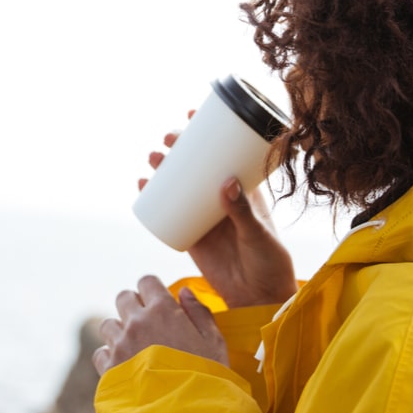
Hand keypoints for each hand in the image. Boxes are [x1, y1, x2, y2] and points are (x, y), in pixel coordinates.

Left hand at [93, 275, 228, 375]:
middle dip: (133, 306)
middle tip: (147, 324)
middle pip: (123, 297)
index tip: (159, 302)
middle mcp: (137, 322)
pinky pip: (100, 352)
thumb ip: (199, 312)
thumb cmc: (206, 376)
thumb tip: (184, 292)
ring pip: (108, 324)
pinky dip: (109, 356)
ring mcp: (120, 345)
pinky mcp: (109, 368)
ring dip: (119, 331)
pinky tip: (125, 366)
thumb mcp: (214, 342)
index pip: (146, 281)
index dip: (152, 290)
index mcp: (163, 310)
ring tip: (135, 348)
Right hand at [139, 114, 297, 308]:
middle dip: (181, 148)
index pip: (227, 153)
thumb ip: (243, 211)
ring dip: (165, 168)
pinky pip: (170, 212)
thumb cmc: (269, 262)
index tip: (194, 114)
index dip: (210, 133)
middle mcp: (223, 198)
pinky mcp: (192, 236)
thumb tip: (226, 182)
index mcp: (244, 189)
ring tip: (153, 159)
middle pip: (198, 165)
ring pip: (182, 185)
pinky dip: (155, 198)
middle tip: (169, 139)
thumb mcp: (259, 233)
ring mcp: (205, 216)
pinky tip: (143, 185)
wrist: (259, 298)